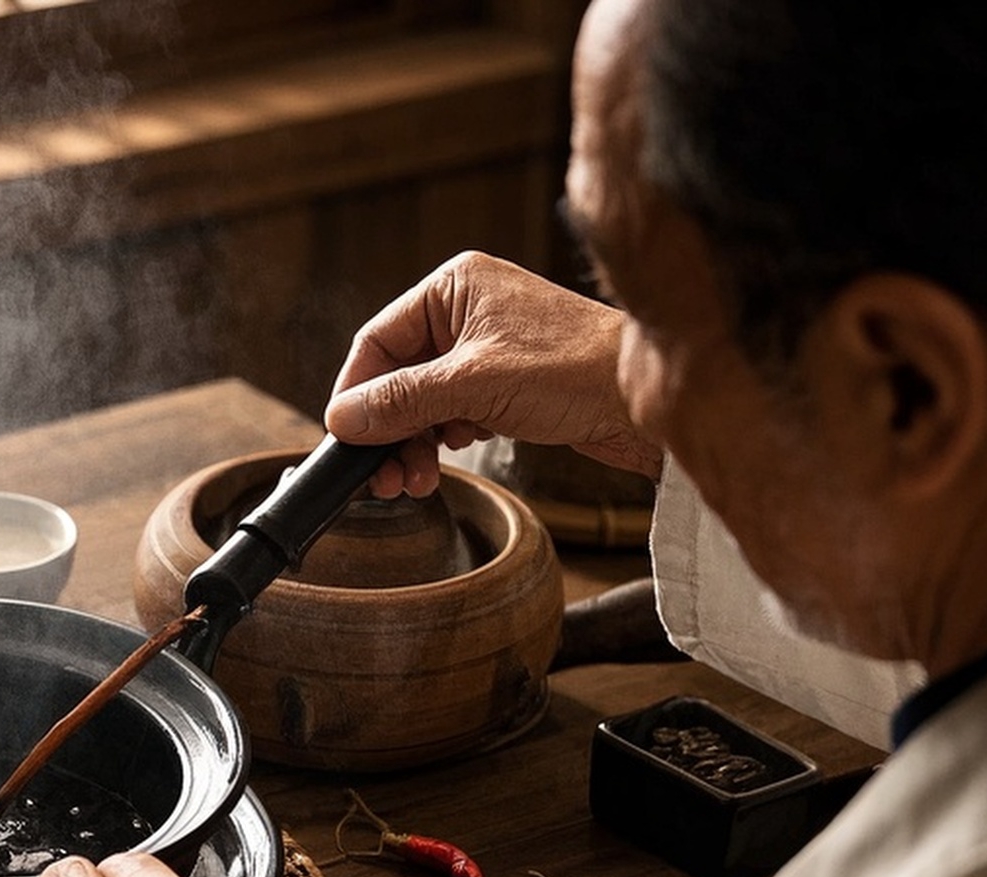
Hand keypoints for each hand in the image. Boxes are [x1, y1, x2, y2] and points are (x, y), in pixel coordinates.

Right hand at [326, 251, 662, 496]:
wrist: (645, 400)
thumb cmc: (573, 369)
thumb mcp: (472, 385)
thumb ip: (402, 400)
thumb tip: (342, 419)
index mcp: (454, 286)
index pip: (377, 341)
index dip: (356, 394)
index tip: (346, 439)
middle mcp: (467, 311)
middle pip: (397, 375)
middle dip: (388, 430)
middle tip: (383, 477)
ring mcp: (487, 348)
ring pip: (423, 399)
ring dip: (413, 442)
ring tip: (416, 479)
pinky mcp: (506, 382)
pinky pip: (452, 411)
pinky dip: (443, 439)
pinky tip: (448, 459)